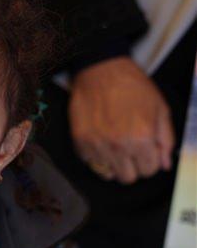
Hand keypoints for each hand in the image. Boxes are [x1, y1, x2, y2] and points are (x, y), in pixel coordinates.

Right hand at [69, 57, 173, 183]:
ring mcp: (97, 145)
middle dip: (132, 166)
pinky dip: (96, 157)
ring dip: (113, 164)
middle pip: (128, 177)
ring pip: (108, 174)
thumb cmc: (132, 86)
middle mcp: (119, 146)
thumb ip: (166, 139)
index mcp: (142, 139)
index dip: (149, 161)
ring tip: (114, 147)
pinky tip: (101, 141)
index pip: (150, 170)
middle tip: (130, 150)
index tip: (145, 151)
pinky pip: (90, 163)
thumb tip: (164, 164)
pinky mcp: (80, 141)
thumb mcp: (160, 108)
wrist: (100, 70)